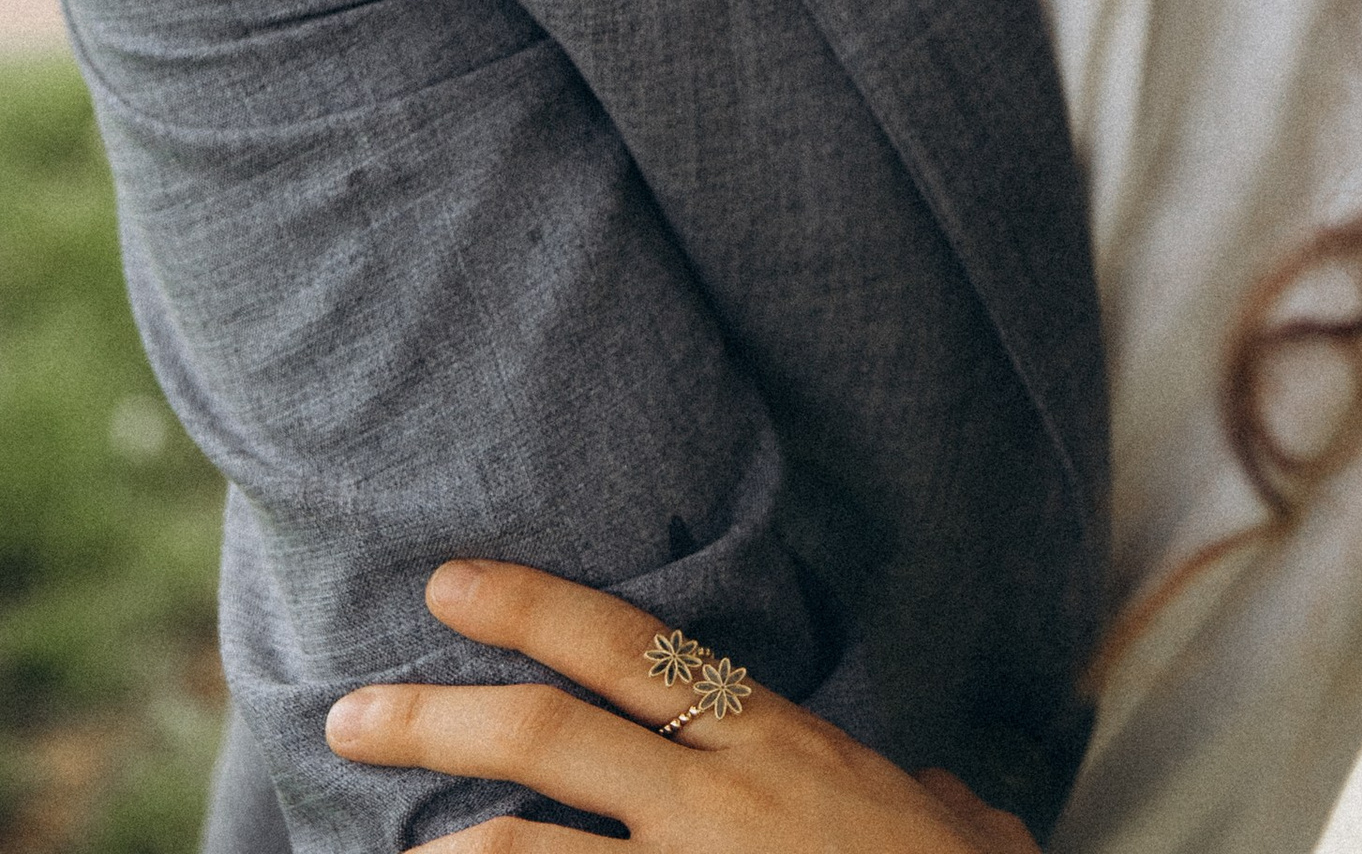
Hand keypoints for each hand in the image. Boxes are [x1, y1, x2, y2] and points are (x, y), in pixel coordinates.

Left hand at [327, 561, 1036, 853]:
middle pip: (551, 738)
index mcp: (780, 746)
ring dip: (450, 849)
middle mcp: (721, 805)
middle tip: (348, 712)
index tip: (451, 584)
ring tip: (392, 848)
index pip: (633, 651)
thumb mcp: (963, 831)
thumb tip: (931, 791)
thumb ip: (927, 799)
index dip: (535, 610)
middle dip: (437, 718)